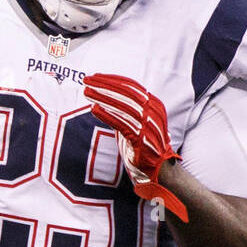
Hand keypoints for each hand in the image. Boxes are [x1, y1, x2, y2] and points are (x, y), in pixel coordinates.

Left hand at [83, 72, 187, 221]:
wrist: (160, 170)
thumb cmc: (145, 147)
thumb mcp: (136, 123)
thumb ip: (125, 111)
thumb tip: (106, 97)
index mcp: (153, 105)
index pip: (131, 86)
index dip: (112, 79)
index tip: (95, 76)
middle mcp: (153, 112)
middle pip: (126, 92)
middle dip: (104, 84)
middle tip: (86, 80)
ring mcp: (148, 125)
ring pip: (123, 105)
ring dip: (103, 97)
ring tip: (86, 92)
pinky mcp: (142, 139)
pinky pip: (122, 123)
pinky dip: (107, 114)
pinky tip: (94, 109)